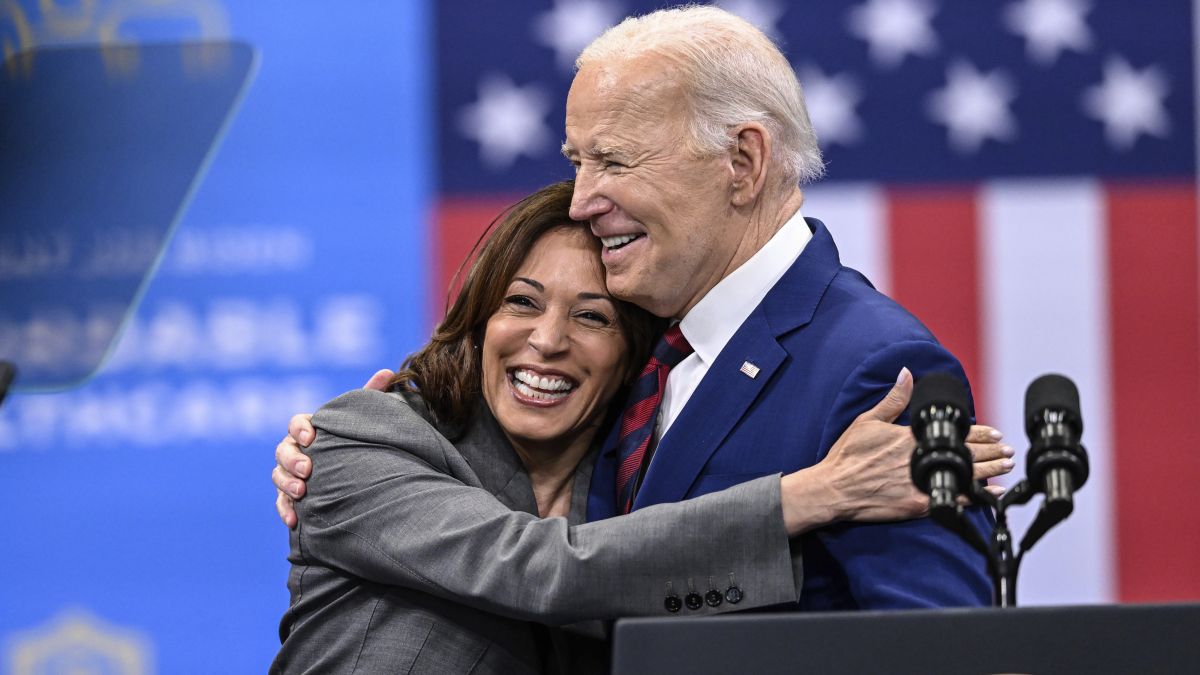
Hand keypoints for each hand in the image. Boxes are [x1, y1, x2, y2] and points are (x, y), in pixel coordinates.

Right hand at [273, 368, 395, 527]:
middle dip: (293, 459)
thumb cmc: (359, 440)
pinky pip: (281, 503)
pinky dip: (285, 510)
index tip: (312, 437)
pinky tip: (294, 520)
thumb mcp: (365, 419)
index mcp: (311, 428)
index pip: (297, 423)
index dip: (301, 428)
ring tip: (302, 492)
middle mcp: (297, 449)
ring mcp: (291, 473)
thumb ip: (371, 395)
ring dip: (287, 483)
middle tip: (308, 470)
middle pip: (283, 450)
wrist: (359, 474)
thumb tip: (387, 371)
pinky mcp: (292, 496)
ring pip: (278, 476)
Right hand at [779, 368, 1015, 534]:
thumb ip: (893, 400)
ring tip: (1006, 467)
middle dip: (991, 452)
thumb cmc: (847, 456)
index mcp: (910, 438)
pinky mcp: (918, 505)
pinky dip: (975, 498)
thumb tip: (907, 374)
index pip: (953, 433)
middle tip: (1008, 450)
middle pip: (965, 454)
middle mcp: (919, 460)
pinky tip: (990, 495)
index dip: (978, 432)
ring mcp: (920, 484)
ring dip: (989, 471)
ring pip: (964, 476)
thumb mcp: (867, 421)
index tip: (995, 432)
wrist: (834, 489)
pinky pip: (953, 500)